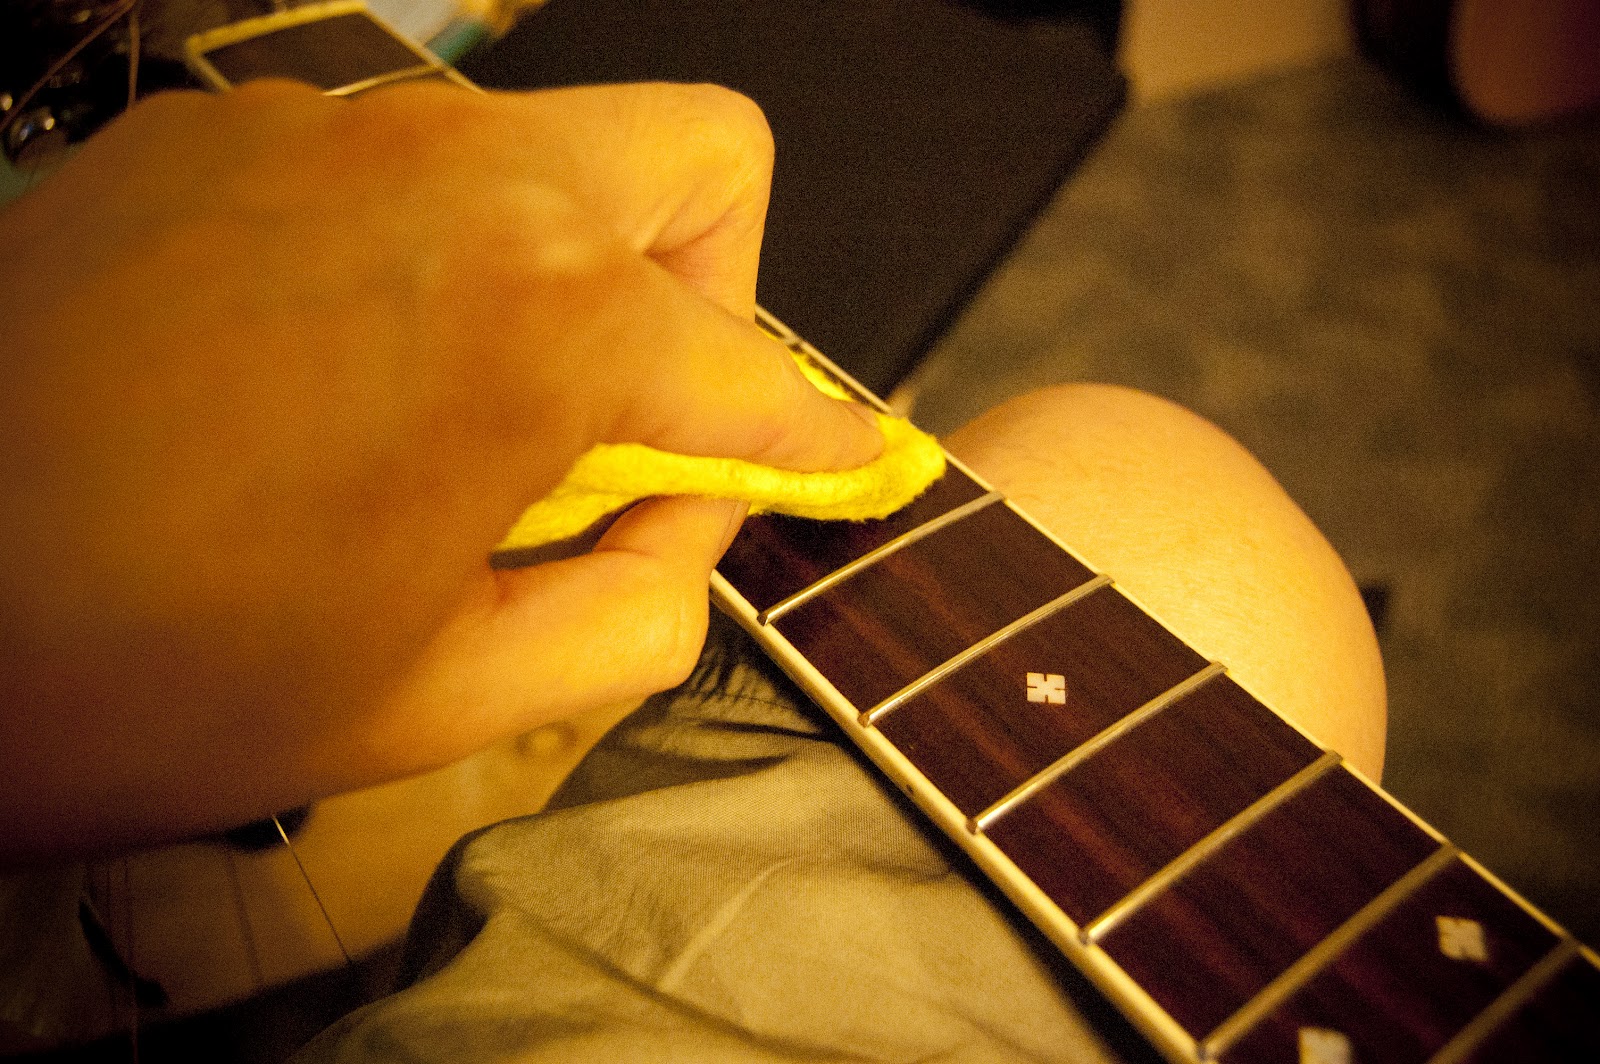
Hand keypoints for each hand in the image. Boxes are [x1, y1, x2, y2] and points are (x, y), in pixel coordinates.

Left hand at [0, 80, 881, 862]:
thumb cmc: (138, 668)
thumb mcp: (450, 697)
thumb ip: (644, 609)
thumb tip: (685, 528)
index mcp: (538, 324)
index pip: (755, 368)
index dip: (812, 438)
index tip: (831, 460)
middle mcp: (450, 178)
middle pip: (694, 159)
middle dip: (709, 293)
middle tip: (634, 419)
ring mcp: (324, 134)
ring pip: (541, 150)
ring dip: (559, 272)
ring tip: (457, 418)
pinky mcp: (216, 137)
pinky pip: (394, 165)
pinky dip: (421, 258)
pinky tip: (332, 376)